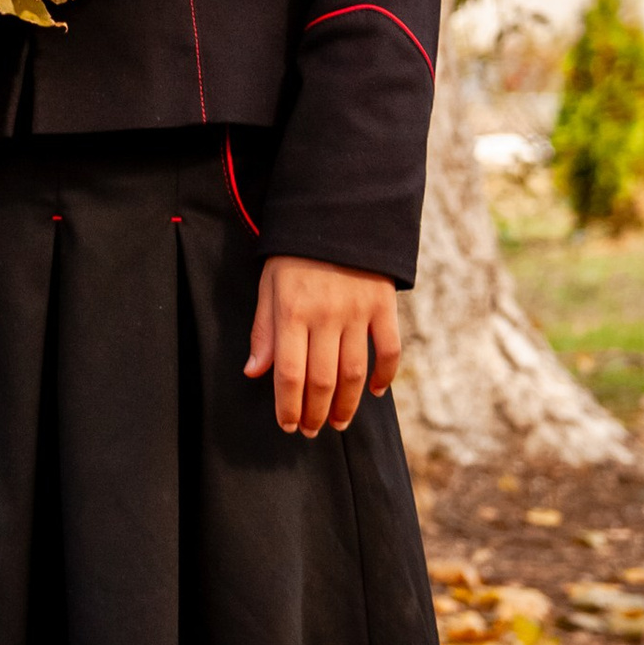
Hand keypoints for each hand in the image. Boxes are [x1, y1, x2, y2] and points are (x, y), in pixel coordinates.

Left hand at [245, 256, 399, 436]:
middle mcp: (325, 315)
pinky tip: (374, 392)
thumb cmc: (296, 254)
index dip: (288, 406)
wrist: (338, 214)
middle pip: (323, 380)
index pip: (289, 373)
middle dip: (316, 413)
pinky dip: (384, 376)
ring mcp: (357, 312)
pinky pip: (388, 350)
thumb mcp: (269, 285)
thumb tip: (255, 372)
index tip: (288, 425)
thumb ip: (264, 330)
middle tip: (311, 430)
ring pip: (355, 373)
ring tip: (339, 422)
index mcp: (292, 311)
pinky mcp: (383, 306)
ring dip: (347, 405)